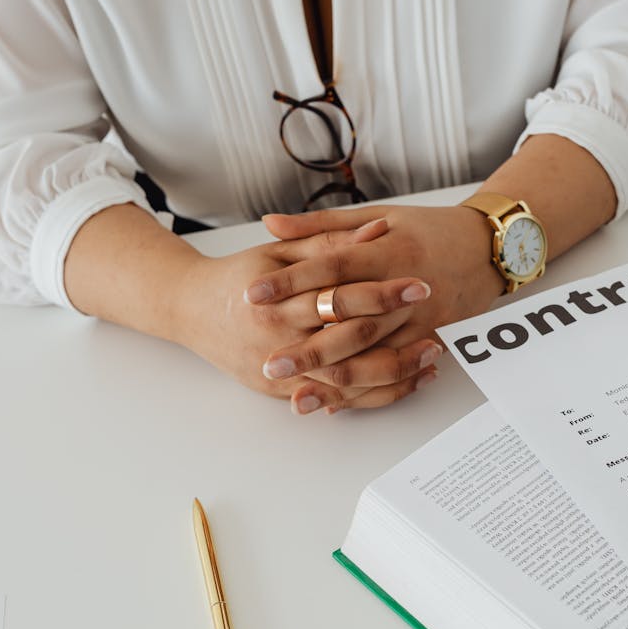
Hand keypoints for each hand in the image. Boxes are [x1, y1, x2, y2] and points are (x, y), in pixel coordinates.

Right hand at [173, 218, 442, 411]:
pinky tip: (406, 381)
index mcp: (279, 299)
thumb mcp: (280, 252)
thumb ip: (330, 241)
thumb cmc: (238, 276)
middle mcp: (280, 338)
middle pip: (349, 341)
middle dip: (398, 334)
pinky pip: (338, 399)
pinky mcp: (284, 392)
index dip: (383, 291)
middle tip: (437, 327)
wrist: (189, 310)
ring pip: (349, 379)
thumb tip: (379, 229)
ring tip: (432, 359)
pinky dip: (375, 393)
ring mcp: (283, 370)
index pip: (341, 296)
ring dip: (395, 371)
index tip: (418, 284)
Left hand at [247, 204, 504, 410]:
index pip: (333, 267)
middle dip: (311, 349)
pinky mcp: (433, 342)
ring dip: (336, 382)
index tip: (254, 295)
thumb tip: (269, 224)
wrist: (488, 248)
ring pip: (375, 359)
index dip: (292, 282)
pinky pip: (396, 373)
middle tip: (270, 363)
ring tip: (297, 395)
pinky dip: (365, 392)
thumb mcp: (378, 215)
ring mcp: (423, 322)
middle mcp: (406, 291)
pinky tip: (334, 404)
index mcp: (389, 252)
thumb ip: (321, 225)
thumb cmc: (429, 229)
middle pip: (353, 325)